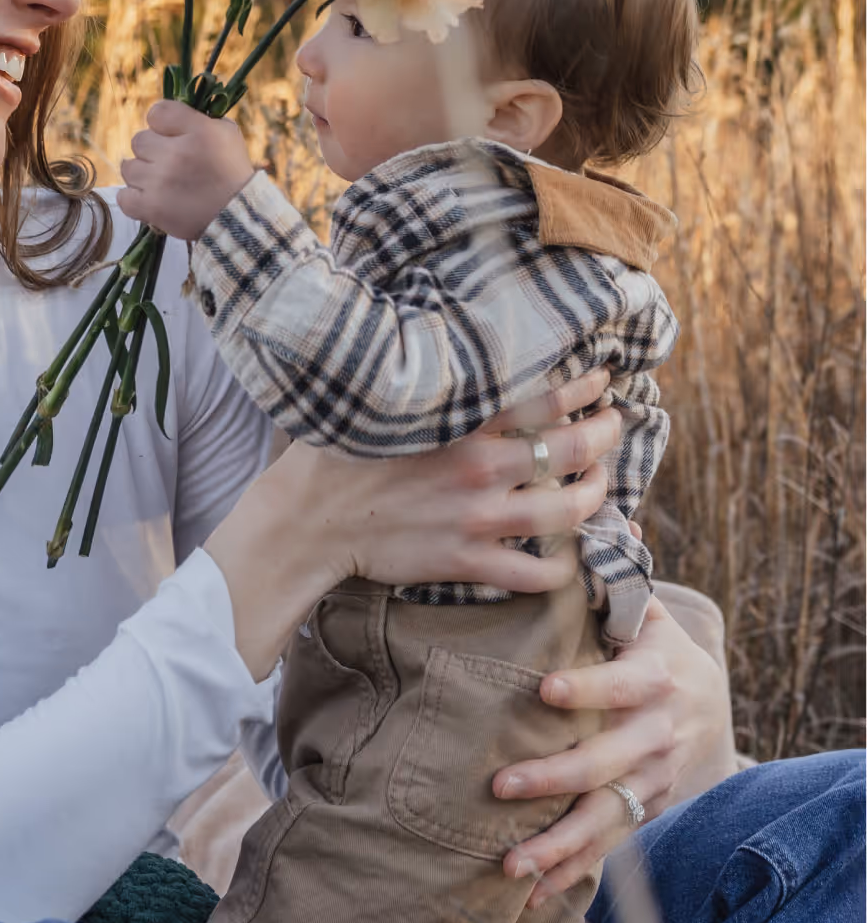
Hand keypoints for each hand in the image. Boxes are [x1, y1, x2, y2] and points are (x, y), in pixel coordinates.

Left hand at [118, 102, 254, 241]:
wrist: (237, 218)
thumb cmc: (232, 172)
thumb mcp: (227, 134)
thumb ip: (199, 118)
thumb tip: (173, 116)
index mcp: (197, 130)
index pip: (157, 112)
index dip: (161, 124)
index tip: (171, 135)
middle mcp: (176, 153)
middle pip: (139, 140)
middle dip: (152, 150)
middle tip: (169, 163)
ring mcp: (160, 181)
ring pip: (128, 167)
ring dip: (142, 174)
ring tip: (161, 183)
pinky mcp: (151, 208)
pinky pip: (124, 197)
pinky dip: (133, 199)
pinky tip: (150, 199)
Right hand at [208, 368, 619, 678]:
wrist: (307, 523)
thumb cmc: (335, 456)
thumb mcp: (381, 403)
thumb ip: (429, 385)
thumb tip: (451, 348)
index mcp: (459, 423)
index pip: (543, 396)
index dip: (584, 386)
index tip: (602, 379)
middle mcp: (478, 467)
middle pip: (570, 449)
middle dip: (606, 434)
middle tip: (615, 425)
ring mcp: (478, 519)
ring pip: (569, 511)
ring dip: (598, 495)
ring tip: (601, 482)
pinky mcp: (468, 562)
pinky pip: (537, 574)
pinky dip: (563, 568)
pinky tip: (568, 556)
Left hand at [495, 595, 734, 902]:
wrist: (704, 697)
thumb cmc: (647, 641)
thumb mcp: (638, 608)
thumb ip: (607, 578)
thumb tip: (583, 524)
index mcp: (656, 675)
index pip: (621, 684)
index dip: (588, 689)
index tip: (545, 691)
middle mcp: (659, 732)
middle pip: (606, 762)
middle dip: (554, 776)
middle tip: (501, 786)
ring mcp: (654, 777)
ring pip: (607, 817)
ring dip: (559, 845)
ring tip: (509, 862)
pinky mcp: (646, 806)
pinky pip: (609, 844)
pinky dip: (571, 872)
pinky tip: (529, 893)